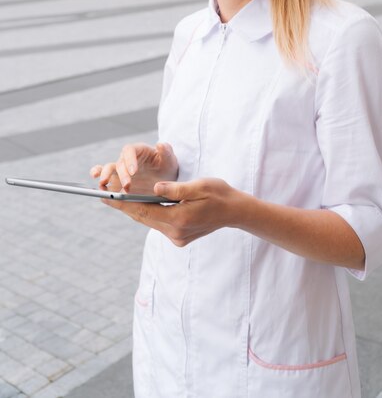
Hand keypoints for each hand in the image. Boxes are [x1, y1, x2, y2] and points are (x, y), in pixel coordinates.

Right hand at [90, 142, 177, 192]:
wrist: (164, 180)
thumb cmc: (167, 167)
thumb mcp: (170, 160)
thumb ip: (166, 152)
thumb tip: (160, 144)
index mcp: (139, 150)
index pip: (129, 151)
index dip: (129, 160)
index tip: (134, 172)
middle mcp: (127, 159)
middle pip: (119, 163)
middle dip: (122, 175)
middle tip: (128, 186)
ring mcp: (121, 170)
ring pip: (108, 169)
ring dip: (105, 176)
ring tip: (104, 184)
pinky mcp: (117, 181)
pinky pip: (105, 178)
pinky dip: (100, 179)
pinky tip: (100, 187)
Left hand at [100, 178, 241, 246]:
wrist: (235, 212)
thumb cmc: (219, 194)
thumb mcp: (199, 186)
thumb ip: (176, 188)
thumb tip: (155, 188)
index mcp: (180, 218)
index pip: (144, 211)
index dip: (123, 203)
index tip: (106, 195)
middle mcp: (176, 232)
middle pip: (143, 218)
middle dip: (123, 206)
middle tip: (102, 194)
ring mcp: (177, 237)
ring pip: (149, 222)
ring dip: (134, 210)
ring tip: (115, 197)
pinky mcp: (179, 238)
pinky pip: (158, 223)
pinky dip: (147, 214)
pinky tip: (137, 204)